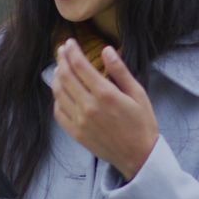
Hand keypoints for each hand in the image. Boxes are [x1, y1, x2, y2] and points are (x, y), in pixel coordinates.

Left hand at [52, 38, 158, 179]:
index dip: (72, 51)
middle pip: (66, 77)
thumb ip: (120, 71)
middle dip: (62, 59)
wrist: (139, 156)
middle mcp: (89, 106)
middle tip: (62, 50)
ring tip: (59, 68)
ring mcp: (80, 121)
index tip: (70, 42)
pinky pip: (59, 112)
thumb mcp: (137, 93)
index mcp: (105, 94)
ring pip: (59, 93)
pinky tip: (61, 93)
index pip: (80, 66)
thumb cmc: (142, 123)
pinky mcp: (76, 134)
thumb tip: (107, 50)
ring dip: (57, 77)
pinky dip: (57, 99)